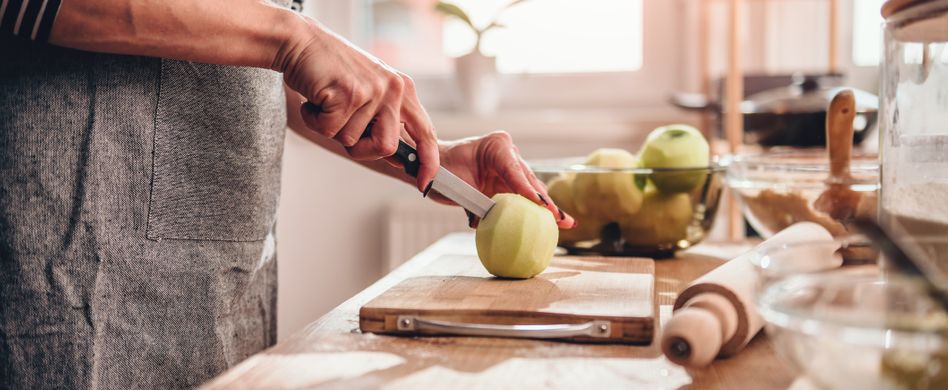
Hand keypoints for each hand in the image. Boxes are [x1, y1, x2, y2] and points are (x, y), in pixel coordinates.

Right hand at [275, 21, 437, 191]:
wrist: (300, 42)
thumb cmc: (331, 72)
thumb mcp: (369, 91)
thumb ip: (384, 118)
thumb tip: (395, 156)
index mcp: (403, 89)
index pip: (424, 131)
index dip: (428, 160)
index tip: (425, 182)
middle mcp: (393, 88)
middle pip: (386, 147)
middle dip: (361, 149)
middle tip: (341, 128)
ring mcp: (372, 90)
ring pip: (351, 140)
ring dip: (330, 128)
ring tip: (326, 102)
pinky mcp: (348, 94)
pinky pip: (330, 130)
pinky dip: (314, 121)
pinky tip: (315, 99)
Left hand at [436, 131, 575, 228]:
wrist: (435, 166)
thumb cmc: (441, 169)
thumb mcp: (456, 184)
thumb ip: (476, 201)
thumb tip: (488, 222)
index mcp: (497, 145)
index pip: (515, 171)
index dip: (529, 191)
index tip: (540, 206)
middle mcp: (508, 153)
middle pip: (529, 181)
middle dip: (545, 202)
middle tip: (559, 218)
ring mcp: (510, 166)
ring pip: (531, 189)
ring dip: (546, 207)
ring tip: (565, 223)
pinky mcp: (509, 180)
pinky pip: (523, 196)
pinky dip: (535, 209)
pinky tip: (553, 222)